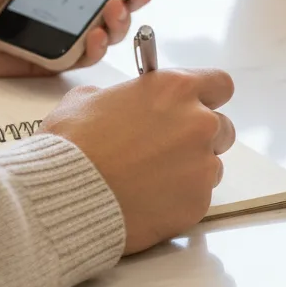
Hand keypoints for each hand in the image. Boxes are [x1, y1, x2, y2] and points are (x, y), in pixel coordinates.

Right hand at [41, 69, 235, 254]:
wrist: (64, 196)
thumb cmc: (73, 144)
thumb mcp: (86, 99)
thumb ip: (117, 96)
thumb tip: (120, 105)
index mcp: (175, 88)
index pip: (219, 84)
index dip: (207, 95)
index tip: (195, 104)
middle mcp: (198, 122)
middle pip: (222, 127)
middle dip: (199, 136)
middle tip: (167, 148)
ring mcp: (202, 165)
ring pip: (212, 165)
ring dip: (190, 168)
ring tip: (151, 178)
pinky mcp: (198, 203)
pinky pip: (198, 196)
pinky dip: (179, 198)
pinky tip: (148, 199)